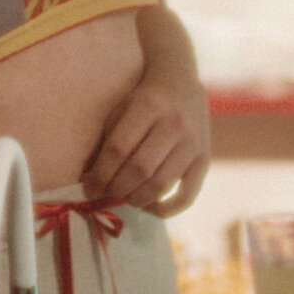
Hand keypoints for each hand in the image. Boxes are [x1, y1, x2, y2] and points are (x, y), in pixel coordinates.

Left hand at [83, 71, 209, 216]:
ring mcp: (193, 143)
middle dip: (117, 188)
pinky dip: (166, 209)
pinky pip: (187, 195)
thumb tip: (90, 181)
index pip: (119, 148)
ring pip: (161, 184)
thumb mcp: (122, 109)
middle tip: (105, 194)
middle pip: (140, 169)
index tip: (89, 188)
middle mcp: (175, 123)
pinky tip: (148, 207)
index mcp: (149, 105)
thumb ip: (107, 142)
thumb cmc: (144, 100)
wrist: (181, 84)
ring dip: (137, 199)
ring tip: (124, 197)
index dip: (101, 173)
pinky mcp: (204, 160)